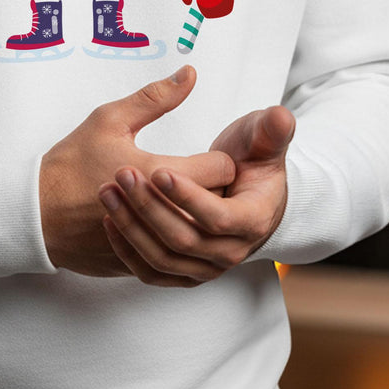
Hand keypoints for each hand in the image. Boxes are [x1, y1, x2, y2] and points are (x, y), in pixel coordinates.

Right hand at [39, 65, 233, 277]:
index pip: (221, 171)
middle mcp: (160, 215)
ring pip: (199, 237)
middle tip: (201, 177)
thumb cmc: (69, 164)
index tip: (206, 155)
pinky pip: (173, 260)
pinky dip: (174, 242)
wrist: (32, 213)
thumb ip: (155, 97)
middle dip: (215, 190)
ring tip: (185, 201)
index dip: (220, 160)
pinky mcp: (137, 266)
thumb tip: (189, 74)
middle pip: (217, 205)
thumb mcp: (108, 120)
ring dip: (198, 219)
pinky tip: (162, 224)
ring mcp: (149, 245)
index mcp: (157, 174)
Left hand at [98, 105, 293, 286]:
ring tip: (108, 192)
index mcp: (253, 220)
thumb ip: (271, 128)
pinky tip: (109, 219)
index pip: (219, 217)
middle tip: (121, 173)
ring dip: (132, 227)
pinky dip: (128, 250)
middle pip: (185, 239)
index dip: (188, 196)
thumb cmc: (252, 160)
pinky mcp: (183, 273)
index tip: (157, 170)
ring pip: (164, 258)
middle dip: (150, 206)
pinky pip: (151, 271)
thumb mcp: (263, 140)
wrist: (245, 194)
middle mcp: (231, 252)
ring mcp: (206, 267)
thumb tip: (280, 115)